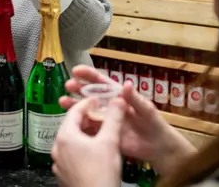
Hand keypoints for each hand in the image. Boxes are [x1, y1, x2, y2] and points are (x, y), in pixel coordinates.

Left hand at [51, 97, 124, 186]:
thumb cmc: (101, 173)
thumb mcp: (110, 142)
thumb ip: (114, 118)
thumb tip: (118, 101)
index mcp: (65, 136)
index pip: (74, 111)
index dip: (88, 103)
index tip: (98, 100)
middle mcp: (58, 148)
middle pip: (72, 126)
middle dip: (88, 119)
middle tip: (102, 115)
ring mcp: (59, 162)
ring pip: (72, 141)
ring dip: (86, 134)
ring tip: (101, 133)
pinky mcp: (64, 174)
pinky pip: (72, 155)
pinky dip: (83, 149)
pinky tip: (95, 152)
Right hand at [59, 65, 196, 175]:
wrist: (157, 148)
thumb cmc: (154, 124)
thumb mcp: (146, 110)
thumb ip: (135, 98)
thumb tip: (125, 84)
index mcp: (118, 96)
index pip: (102, 83)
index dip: (89, 75)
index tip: (77, 70)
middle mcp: (108, 106)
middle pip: (90, 94)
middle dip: (78, 88)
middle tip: (67, 85)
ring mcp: (104, 120)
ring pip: (86, 110)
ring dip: (74, 105)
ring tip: (62, 102)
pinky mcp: (102, 134)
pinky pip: (88, 128)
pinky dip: (78, 125)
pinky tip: (69, 123)